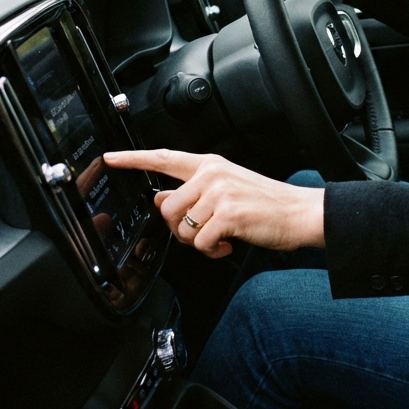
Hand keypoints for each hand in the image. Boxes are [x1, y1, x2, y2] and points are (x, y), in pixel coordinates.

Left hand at [104, 149, 324, 257]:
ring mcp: (219, 193)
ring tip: (219, 237)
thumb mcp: (226, 190)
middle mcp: (212, 174)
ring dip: (197, 242)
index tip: (111, 157)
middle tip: (204, 232)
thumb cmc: (265, 203)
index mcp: (211, 165)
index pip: (165, 158)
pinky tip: (228, 243)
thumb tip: (161, 198)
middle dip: (180, 229)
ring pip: (181, 228)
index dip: (134, 159)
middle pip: (167, 207)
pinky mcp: (227, 214)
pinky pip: (199, 243)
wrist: (298, 212)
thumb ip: (193, 193)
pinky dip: (211, 251)